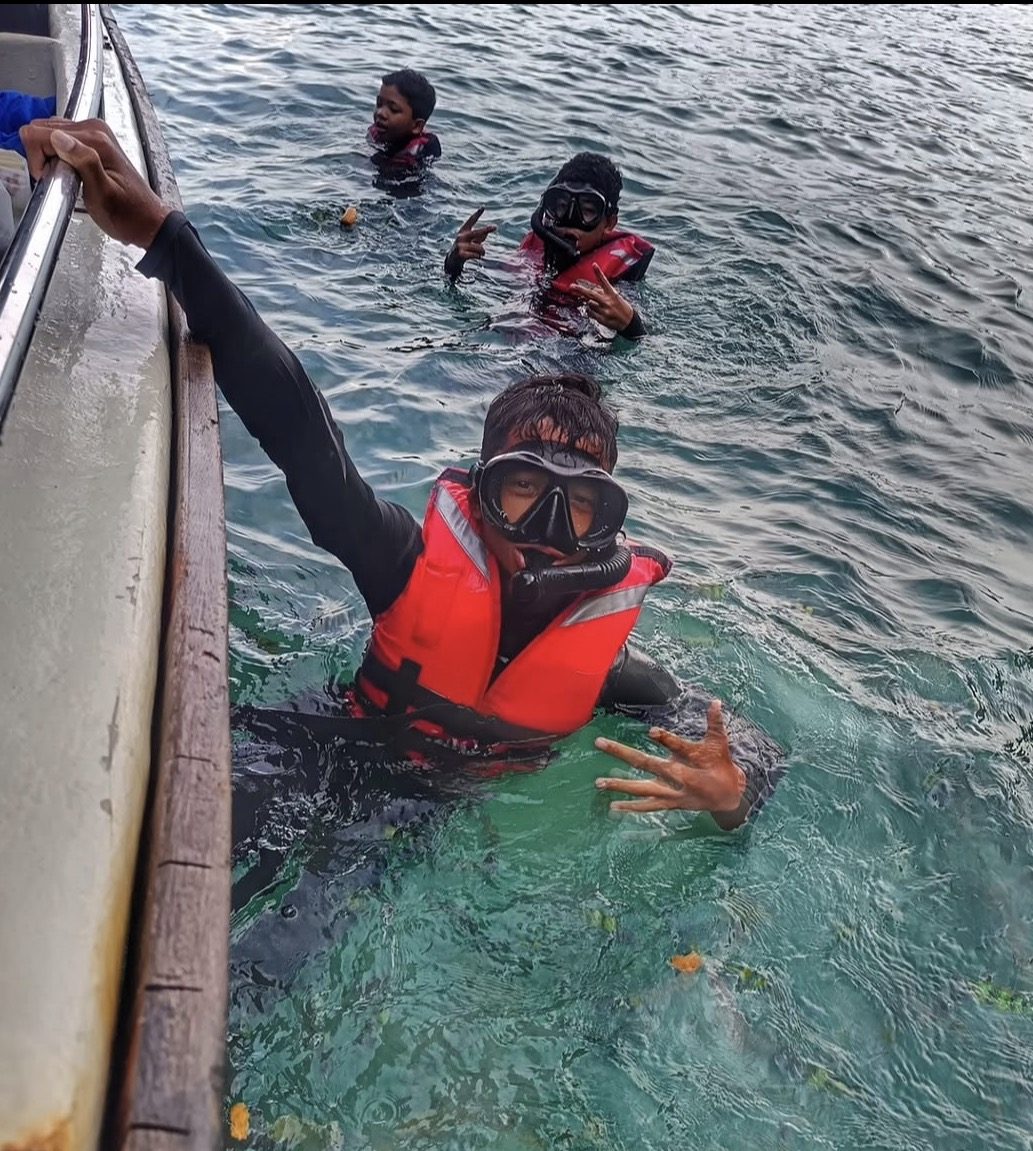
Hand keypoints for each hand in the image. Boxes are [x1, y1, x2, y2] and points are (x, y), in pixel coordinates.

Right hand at [20, 117, 170, 248]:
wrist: (147, 222)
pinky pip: (60, 143)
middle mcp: (94, 129)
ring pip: (48, 136)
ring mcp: (93, 135)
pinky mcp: (91, 143)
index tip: (52, 178)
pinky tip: (72, 175)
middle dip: (43, 157)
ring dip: (50, 159)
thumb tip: (59, 138)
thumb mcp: (102, 193)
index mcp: (94, 138)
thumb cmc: (128, 214)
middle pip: (41, 130)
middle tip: (62, 181)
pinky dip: (58, 159)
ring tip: (70, 180)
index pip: (40, 132)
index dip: (38, 159)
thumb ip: (84, 162)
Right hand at [445, 205, 495, 275]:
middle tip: (495, 227)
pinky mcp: (460, 254)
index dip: (477, 214)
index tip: (483, 207)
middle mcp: (461, 236)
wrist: (452, 261)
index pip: (471, 220)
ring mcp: (460, 245)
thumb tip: (486, 234)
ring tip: (482, 254)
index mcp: (464, 231)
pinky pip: (476, 255)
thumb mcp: (471, 242)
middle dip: (486, 230)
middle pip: (476, 232)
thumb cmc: (464, 249)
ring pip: (479, 247)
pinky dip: (478, 256)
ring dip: (483, 251)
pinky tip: (477, 257)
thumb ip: (478, 238)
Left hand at [568, 262, 635, 331]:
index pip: (604, 281)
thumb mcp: (615, 297)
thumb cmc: (621, 308)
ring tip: (598, 307)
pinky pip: (590, 313)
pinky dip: (591, 312)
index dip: (598, 273)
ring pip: (589, 304)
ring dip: (590, 304)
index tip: (594, 265)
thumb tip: (591, 291)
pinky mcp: (602, 319)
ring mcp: (604, 310)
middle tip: (572, 287)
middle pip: (591, 294)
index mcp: (612, 294)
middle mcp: (608, 301)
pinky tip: (598, 313)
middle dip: (580, 290)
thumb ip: (603, 294)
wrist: (629, 321)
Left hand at [594, 700, 745, 814]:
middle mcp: (680, 778)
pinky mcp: (670, 804)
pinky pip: (648, 806)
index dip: (667, 740)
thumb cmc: (721, 766)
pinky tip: (613, 806)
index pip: (679, 747)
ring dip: (620, 785)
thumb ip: (715, 722)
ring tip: (598, 783)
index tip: (652, 731)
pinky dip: (631, 807)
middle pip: (648, 764)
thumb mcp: (720, 743)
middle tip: (600, 742)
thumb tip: (716, 701)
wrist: (729, 798)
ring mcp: (673, 793)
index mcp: (694, 759)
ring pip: (643, 789)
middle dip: (623, 753)